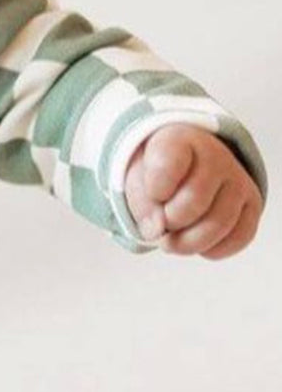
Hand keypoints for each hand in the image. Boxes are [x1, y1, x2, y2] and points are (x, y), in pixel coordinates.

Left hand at [124, 126, 262, 258]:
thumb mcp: (139, 184)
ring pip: (217, 225)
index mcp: (179, 141)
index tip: (153, 193)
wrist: (186, 169)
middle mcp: (216, 156)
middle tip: (162, 224)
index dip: (155, 191)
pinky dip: (212, 250)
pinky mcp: (252, 204)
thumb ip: (143, 206)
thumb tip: (158, 231)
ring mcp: (238, 180)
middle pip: (193, 203)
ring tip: (174, 239)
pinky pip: (237, 238)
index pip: (167, 167)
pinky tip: (199, 241)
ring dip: (188, 243)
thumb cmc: (160, 177)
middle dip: (170, 223)